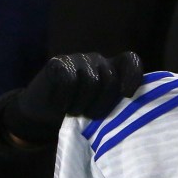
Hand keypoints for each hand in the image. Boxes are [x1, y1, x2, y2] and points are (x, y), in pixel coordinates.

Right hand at [3, 52, 143, 144]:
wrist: (41, 116)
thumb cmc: (77, 116)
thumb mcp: (101, 111)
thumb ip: (118, 105)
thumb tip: (136, 110)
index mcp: (112, 70)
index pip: (130, 61)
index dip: (133, 75)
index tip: (127, 95)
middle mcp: (97, 60)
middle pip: (110, 79)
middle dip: (102, 104)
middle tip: (90, 117)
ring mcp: (77, 59)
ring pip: (90, 82)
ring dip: (81, 104)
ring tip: (73, 112)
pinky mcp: (57, 63)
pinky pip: (68, 81)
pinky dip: (64, 99)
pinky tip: (59, 106)